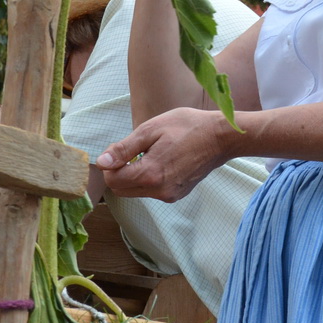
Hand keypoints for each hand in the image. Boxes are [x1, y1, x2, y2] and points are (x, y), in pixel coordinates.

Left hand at [95, 106, 234, 202]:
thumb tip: (101, 162)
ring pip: (136, 192)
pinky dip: (149, 179)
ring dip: (134, 176)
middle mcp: (158, 191)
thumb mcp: (151, 129)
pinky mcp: (176, 196)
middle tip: (133, 151)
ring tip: (151, 154)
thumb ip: (124, 148)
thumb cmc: (187, 127)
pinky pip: (152, 191)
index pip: (112, 179)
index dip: (110, 164)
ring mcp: (169, 195)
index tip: (121, 149)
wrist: (220, 138)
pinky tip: (163, 162)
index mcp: (150, 174)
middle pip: (121, 189)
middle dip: (120, 172)